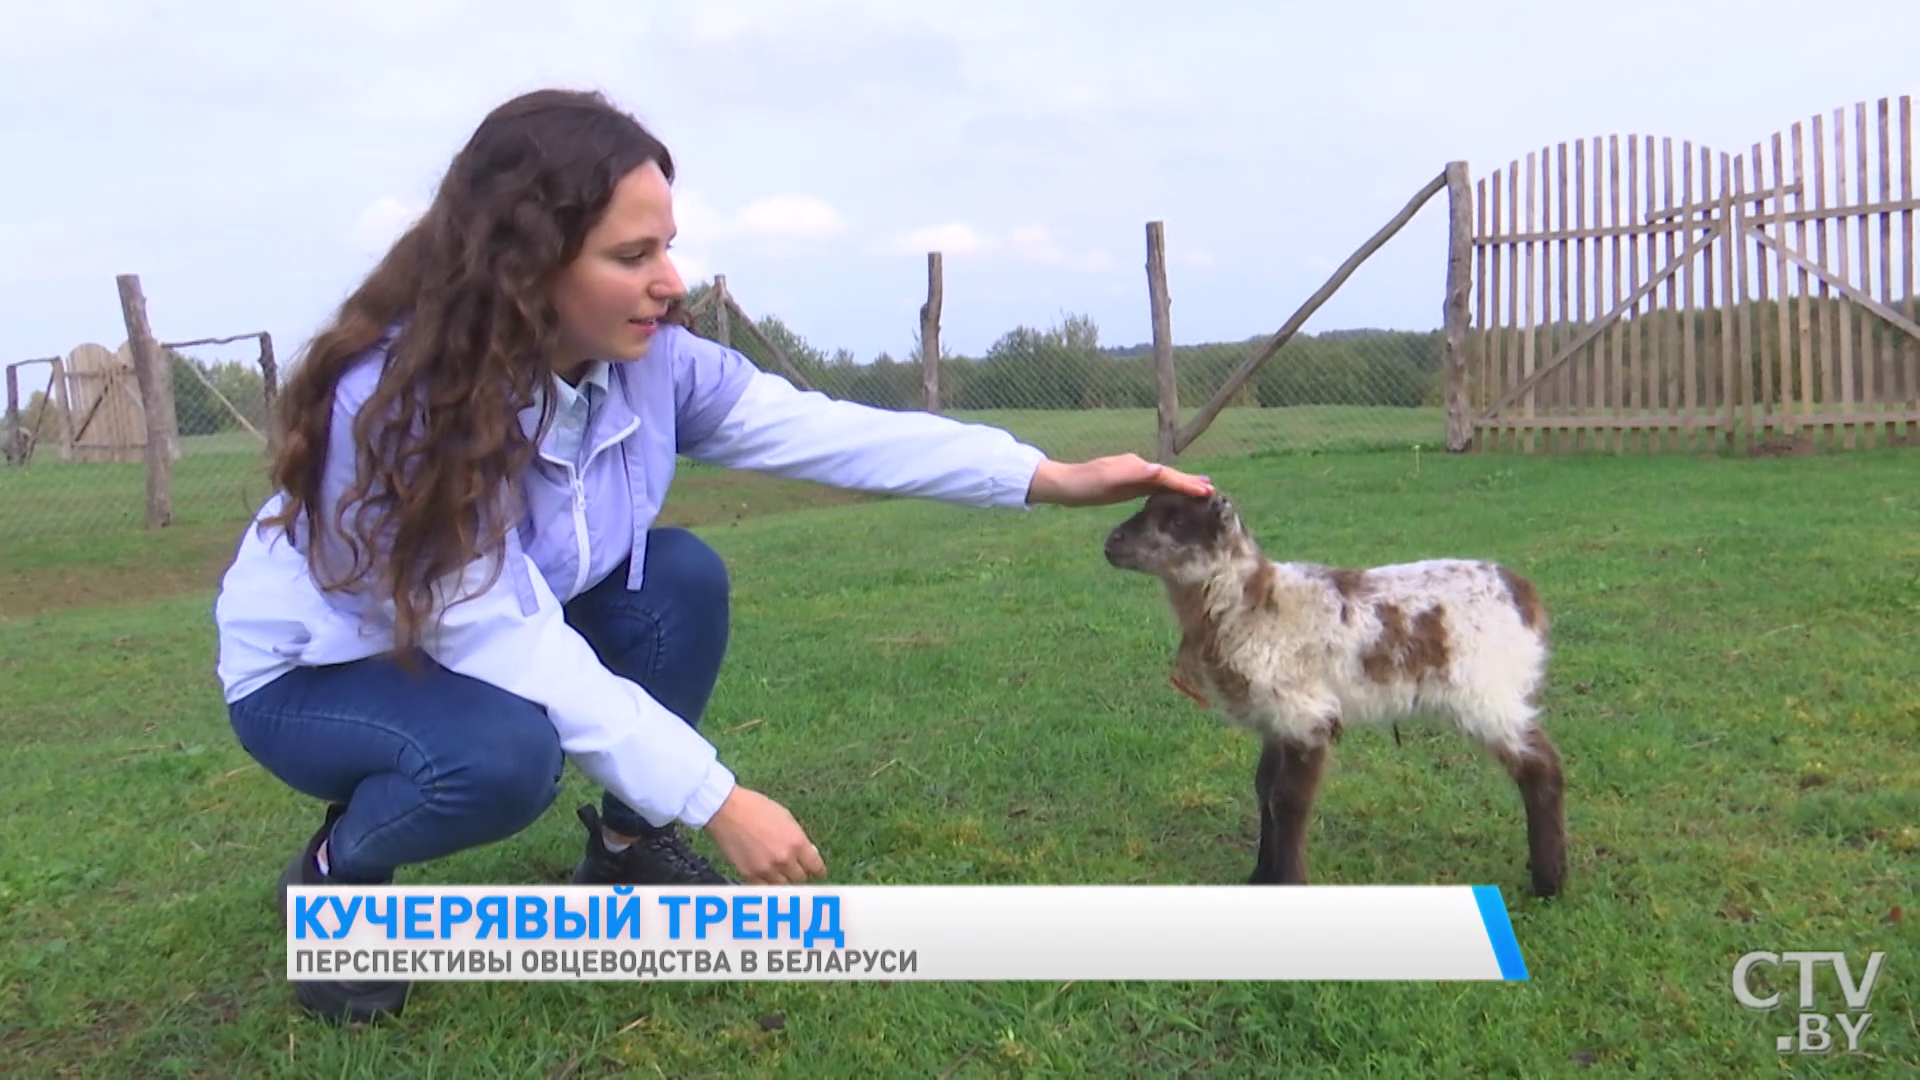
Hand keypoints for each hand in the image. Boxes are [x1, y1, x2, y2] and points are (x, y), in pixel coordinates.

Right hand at [704, 786, 827, 884]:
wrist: (727, 810)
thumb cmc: (756, 808)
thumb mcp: (786, 818)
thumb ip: (799, 838)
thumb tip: (809, 853)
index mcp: (797, 843)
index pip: (816, 867)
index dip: (817, 870)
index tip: (816, 871)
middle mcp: (784, 859)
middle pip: (800, 878)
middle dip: (798, 872)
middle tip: (794, 867)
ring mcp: (766, 869)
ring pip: (783, 885)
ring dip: (782, 878)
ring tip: (777, 869)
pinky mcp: (749, 874)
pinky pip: (763, 887)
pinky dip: (766, 882)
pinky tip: (764, 873)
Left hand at [1024, 454, 1214, 506]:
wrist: (1062, 485)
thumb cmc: (1084, 485)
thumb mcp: (1108, 480)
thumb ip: (1134, 474)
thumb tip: (1159, 469)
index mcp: (1136, 466)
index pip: (1167, 475)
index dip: (1187, 483)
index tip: (1207, 490)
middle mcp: (1137, 467)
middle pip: (1168, 475)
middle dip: (1189, 482)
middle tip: (1212, 489)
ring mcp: (1132, 474)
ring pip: (1163, 480)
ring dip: (1181, 484)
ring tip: (1200, 489)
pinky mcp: (1126, 483)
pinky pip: (1153, 485)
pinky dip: (1167, 488)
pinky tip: (1171, 493)